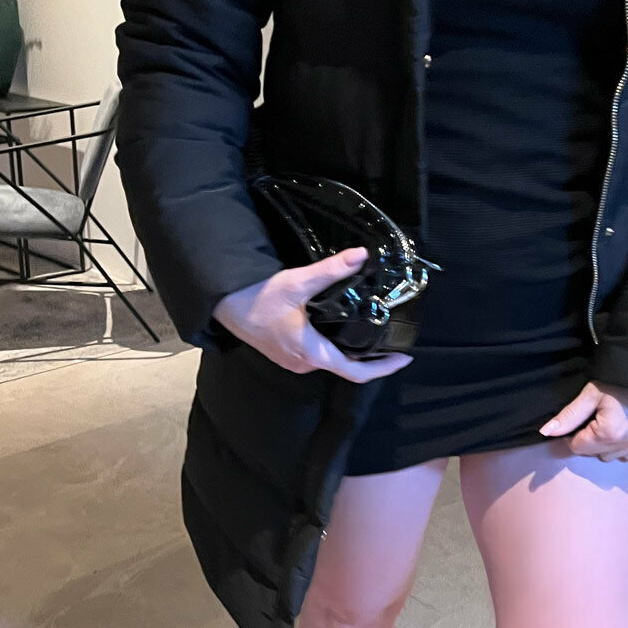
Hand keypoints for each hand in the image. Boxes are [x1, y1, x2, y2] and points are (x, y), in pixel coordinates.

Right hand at [212, 247, 412, 383]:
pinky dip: (337, 346)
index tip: (403, 357)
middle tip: (394, 341)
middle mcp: (304, 363)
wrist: (224, 303)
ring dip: (354, 352)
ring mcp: (294, 360)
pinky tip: (344, 329)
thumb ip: (331, 270)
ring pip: (333, 360)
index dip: (383, 368)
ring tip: (375, 333)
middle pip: (347, 367)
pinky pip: (319, 355)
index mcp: (311, 353)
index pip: (356, 372)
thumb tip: (361, 256)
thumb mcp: (297, 282)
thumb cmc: (256, 298)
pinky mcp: (287, 353)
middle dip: (372, 358)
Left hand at [539, 381, 627, 461]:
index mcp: (607, 435)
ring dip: (602, 445)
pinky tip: (621, 428)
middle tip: (595, 416)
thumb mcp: (590, 394)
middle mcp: (623, 447)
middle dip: (588, 439)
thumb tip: (545, 432)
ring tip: (607, 422)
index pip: (576, 447)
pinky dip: (619, 446)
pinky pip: (625, 455)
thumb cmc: (619, 382)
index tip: (580, 418)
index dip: (573, 433)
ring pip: (607, 457)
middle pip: (591, 454)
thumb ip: (568, 416)